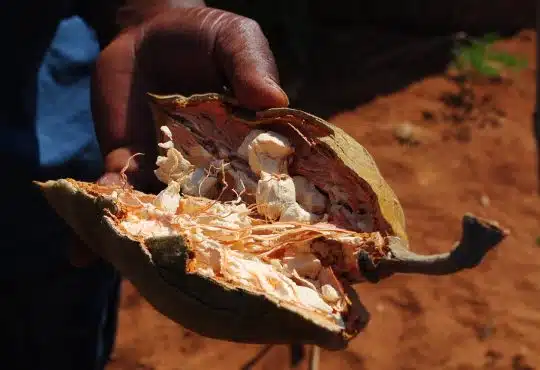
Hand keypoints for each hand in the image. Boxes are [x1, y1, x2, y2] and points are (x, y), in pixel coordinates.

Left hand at [70, 6, 287, 267]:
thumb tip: (274, 101)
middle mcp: (210, 168)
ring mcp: (167, 169)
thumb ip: (252, 66)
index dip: (263, 220)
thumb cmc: (206, 35)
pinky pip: (115, 190)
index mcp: (246, 147)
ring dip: (148, 241)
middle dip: (204, 247)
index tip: (265, 255)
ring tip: (139, 276)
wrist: (150, 30)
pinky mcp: (128, 160)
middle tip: (200, 288)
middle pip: (210, 214)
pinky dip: (102, 213)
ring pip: (161, 212)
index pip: (260, 187)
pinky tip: (82, 251)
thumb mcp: (237, 40)